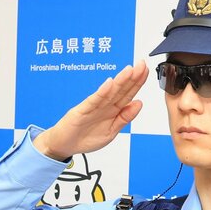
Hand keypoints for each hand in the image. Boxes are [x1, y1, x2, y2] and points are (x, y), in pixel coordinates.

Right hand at [34, 61, 148, 159]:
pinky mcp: (82, 111)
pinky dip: (102, 92)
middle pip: (121, 89)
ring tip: (130, 70)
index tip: (146, 72)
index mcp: (113, 110)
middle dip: (132, 77)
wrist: (64, 145)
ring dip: (120, 81)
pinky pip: (94, 101)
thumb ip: (124, 118)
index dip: (137, 83)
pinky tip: (109, 83)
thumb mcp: (111, 132)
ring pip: (109, 92)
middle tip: (142, 64)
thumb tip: (139, 103)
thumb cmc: (85, 138)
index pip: (128, 94)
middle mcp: (104, 105)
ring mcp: (93, 107)